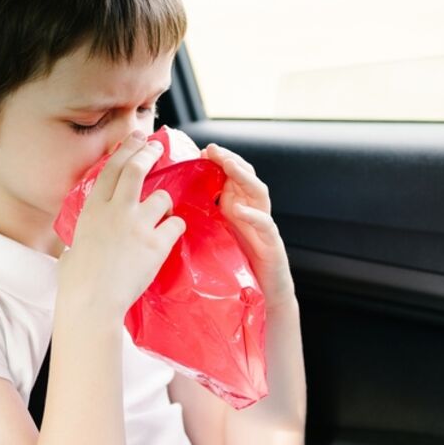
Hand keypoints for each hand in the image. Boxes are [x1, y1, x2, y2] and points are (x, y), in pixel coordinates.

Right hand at [58, 131, 186, 320]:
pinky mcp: (156, 245)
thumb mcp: (74, 246)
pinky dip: (176, 227)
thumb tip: (82, 240)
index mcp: (93, 209)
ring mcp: (137, 226)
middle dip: (149, 152)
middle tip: (157, 147)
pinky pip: (176, 224)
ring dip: (165, 203)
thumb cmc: (77, 281)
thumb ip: (85, 234)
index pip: (111, 169)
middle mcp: (115, 211)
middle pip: (136, 169)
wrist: (92, 302)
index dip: (126, 149)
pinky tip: (171, 234)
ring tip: (162, 214)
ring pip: (162, 198)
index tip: (136, 139)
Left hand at [202, 143, 293, 303]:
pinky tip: (239, 209)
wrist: (263, 295)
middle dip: (230, 160)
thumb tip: (171, 203)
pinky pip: (265, 225)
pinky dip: (254, 215)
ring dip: (244, 177)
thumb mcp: (215, 236)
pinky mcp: (272, 244)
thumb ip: (203, 217)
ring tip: (229, 166)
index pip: (231, 175)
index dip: (218, 161)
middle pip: (246, 176)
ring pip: (259, 192)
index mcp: (237, 207)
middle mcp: (253, 211)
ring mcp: (264, 226)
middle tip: (212, 150)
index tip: (200, 152)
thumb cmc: (235, 265)